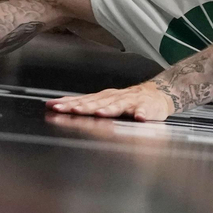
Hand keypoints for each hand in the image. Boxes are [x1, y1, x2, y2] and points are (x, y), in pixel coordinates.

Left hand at [46, 81, 174, 121]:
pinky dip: (142, 113)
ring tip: (101, 113)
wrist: (158, 95)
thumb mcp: (105, 102)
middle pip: (97, 102)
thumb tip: (58, 105)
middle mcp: (114, 98)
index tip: (54, 107)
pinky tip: (139, 117)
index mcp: (103, 98)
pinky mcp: (147, 107)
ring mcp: (131, 102)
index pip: (82, 100)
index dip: (68, 104)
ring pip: (119, 105)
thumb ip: (85, 104)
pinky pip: (145, 111)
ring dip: (110, 109)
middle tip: (72, 110)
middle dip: (84, 106)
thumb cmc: (128, 101)